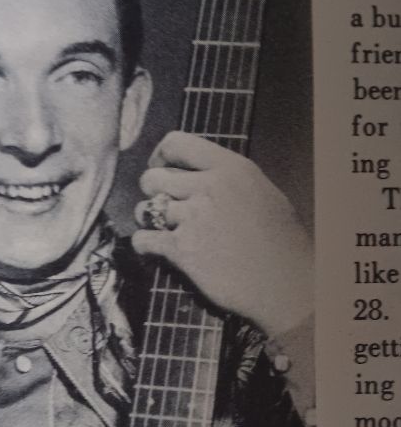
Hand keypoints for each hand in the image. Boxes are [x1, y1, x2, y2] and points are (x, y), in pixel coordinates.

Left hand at [131, 131, 312, 338]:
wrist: (284, 283)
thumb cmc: (281, 242)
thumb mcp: (261, 193)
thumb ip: (227, 180)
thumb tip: (202, 175)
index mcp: (229, 168)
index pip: (176, 143)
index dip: (161, 156)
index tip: (161, 167)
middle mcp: (208, 187)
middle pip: (153, 177)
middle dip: (152, 191)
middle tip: (163, 204)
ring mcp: (192, 218)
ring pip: (145, 209)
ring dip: (148, 219)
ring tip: (161, 227)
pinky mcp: (181, 249)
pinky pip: (143, 239)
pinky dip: (143, 244)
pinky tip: (152, 248)